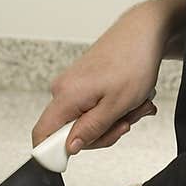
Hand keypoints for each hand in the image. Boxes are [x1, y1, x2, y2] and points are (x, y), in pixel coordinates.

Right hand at [32, 0, 169, 154]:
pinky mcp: (84, 83)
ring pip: (88, 121)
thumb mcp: (117, 105)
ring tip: (134, 105)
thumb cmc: (133, 62)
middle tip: (126, 120)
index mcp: (66, 95)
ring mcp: (73, 86)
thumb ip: (91, 129)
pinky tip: (130, 100)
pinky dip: (114, 109)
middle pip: (70, 133)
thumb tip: (69, 148)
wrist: (143, 32)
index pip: (42, 134)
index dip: (55, 153)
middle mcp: (63, 89)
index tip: (81, 152)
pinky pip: (94, 109)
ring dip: (115, 120)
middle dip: (103, 132)